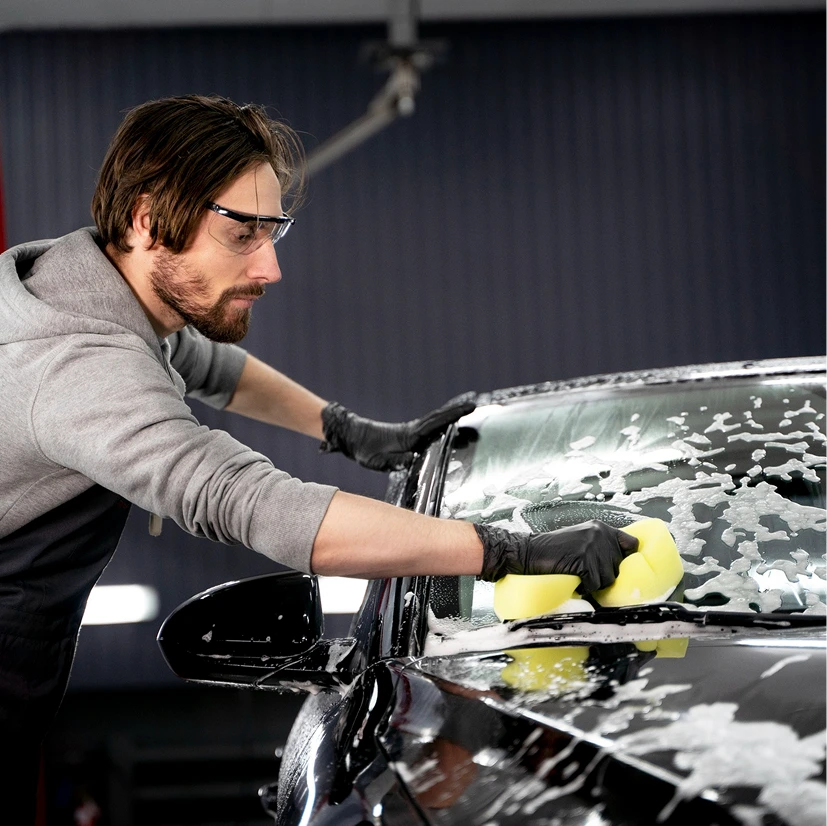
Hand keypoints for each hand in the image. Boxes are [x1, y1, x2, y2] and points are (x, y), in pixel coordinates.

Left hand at [320, 393, 476, 470]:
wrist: (354, 438)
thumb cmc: (365, 450)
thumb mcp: (376, 460)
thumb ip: (393, 461)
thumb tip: (412, 460)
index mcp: (409, 436)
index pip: (435, 424)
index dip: (452, 416)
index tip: (468, 407)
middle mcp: (413, 431)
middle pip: (439, 418)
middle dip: (456, 411)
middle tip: (474, 402)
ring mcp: (412, 432)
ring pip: (435, 421)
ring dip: (451, 415)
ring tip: (467, 408)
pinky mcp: (410, 436)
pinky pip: (430, 428)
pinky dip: (441, 422)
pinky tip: (448, 424)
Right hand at [475, 520, 638, 592]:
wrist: (528, 552)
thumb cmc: (552, 551)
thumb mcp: (580, 541)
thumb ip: (600, 547)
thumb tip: (621, 567)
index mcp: (601, 528)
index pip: (632, 544)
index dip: (627, 559)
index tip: (618, 567)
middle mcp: (600, 534)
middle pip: (619, 568)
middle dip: (604, 575)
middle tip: (584, 573)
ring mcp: (593, 546)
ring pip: (608, 579)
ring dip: (593, 584)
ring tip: (576, 575)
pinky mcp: (584, 559)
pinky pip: (594, 585)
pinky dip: (584, 587)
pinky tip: (572, 578)